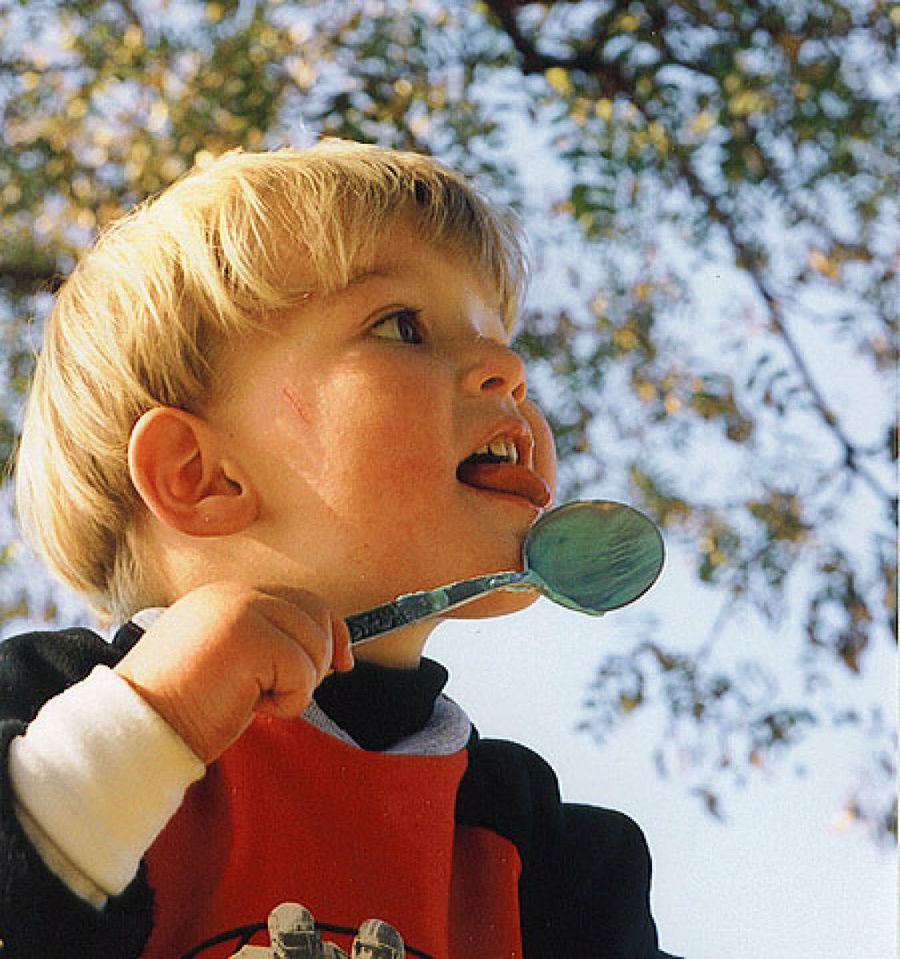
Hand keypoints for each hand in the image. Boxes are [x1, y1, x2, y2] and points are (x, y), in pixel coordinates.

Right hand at [114, 583, 353, 763]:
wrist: (134, 730)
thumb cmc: (180, 709)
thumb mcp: (229, 664)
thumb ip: (268, 643)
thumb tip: (328, 651)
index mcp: (227, 597)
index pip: (301, 599)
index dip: (330, 630)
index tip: (342, 662)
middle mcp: (235, 595)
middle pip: (316, 615)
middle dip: (319, 658)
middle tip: (286, 692)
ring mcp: (241, 611)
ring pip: (314, 647)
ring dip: (296, 686)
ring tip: (252, 700)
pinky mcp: (249, 638)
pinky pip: (303, 673)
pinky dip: (288, 703)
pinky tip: (249, 707)